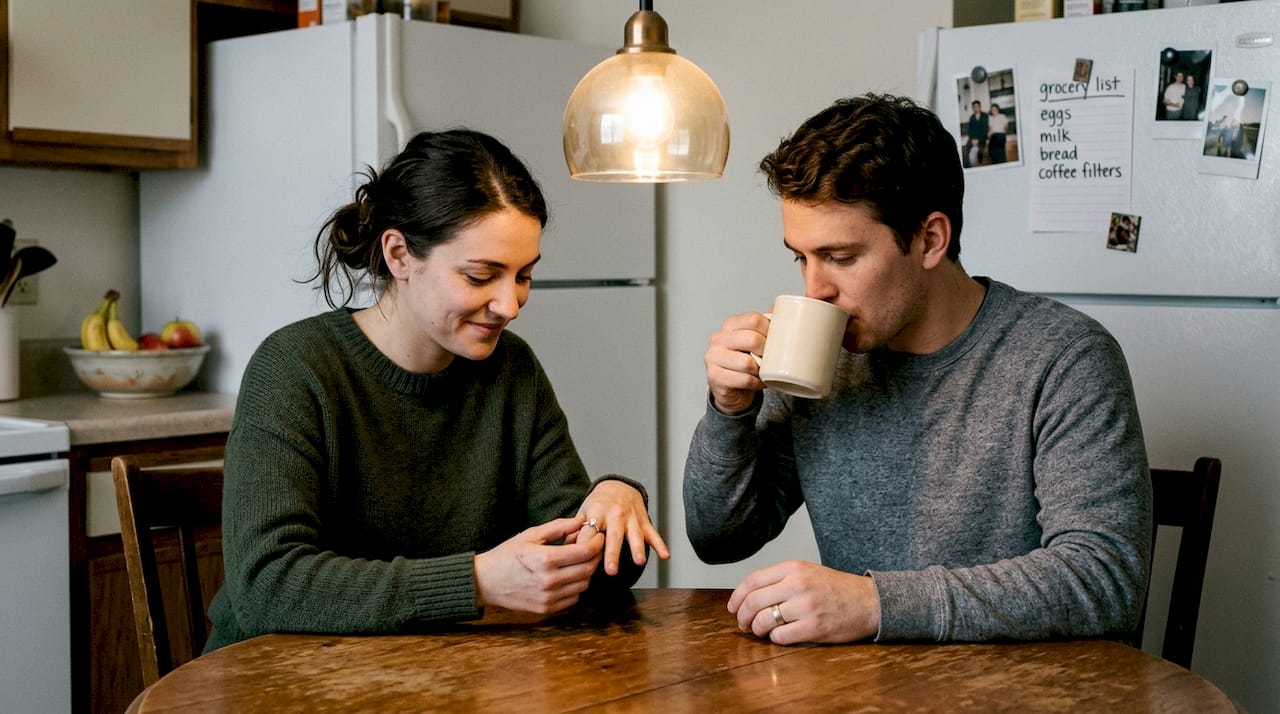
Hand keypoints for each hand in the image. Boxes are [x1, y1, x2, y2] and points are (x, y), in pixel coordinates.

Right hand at [474, 517, 603, 613]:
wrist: (485, 582)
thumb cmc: (507, 555)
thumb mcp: (531, 534)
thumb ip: (559, 527)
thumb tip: (582, 520)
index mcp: (546, 559)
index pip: (585, 552)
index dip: (597, 543)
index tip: (598, 536)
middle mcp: (550, 581)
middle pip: (588, 569)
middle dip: (595, 556)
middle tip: (593, 547)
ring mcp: (549, 598)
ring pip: (583, 585)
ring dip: (586, 572)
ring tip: (580, 560)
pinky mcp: (546, 609)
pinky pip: (573, 598)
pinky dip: (576, 586)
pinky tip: (568, 576)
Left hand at [568, 479, 669, 574]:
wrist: (618, 486)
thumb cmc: (598, 505)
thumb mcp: (583, 513)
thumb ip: (575, 533)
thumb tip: (563, 553)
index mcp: (597, 512)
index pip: (590, 531)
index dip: (586, 545)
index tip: (582, 561)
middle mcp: (615, 514)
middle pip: (613, 536)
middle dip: (612, 553)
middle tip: (610, 571)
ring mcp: (632, 518)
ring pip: (635, 535)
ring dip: (637, 548)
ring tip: (639, 562)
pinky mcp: (644, 522)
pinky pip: (653, 534)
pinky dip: (660, 545)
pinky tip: (665, 556)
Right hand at [704, 310, 770, 413]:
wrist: (731, 387)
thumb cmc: (745, 361)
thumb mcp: (755, 338)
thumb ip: (768, 323)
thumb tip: (787, 308)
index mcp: (730, 324)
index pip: (754, 319)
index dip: (770, 330)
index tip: (776, 340)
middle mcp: (718, 339)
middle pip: (752, 339)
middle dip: (767, 352)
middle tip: (771, 359)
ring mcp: (713, 357)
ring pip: (747, 363)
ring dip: (761, 371)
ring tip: (763, 372)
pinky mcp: (714, 376)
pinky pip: (743, 379)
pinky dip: (755, 383)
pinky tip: (757, 381)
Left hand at [726, 560, 879, 645]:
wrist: (869, 602)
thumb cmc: (836, 589)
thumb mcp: (807, 572)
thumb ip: (780, 579)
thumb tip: (748, 596)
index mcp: (794, 568)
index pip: (753, 580)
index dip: (737, 596)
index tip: (732, 607)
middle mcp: (798, 584)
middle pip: (754, 602)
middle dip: (742, 616)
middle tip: (742, 624)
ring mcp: (806, 606)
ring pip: (764, 621)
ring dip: (757, 630)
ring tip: (760, 631)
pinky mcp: (814, 627)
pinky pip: (781, 636)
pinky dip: (775, 639)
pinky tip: (781, 636)